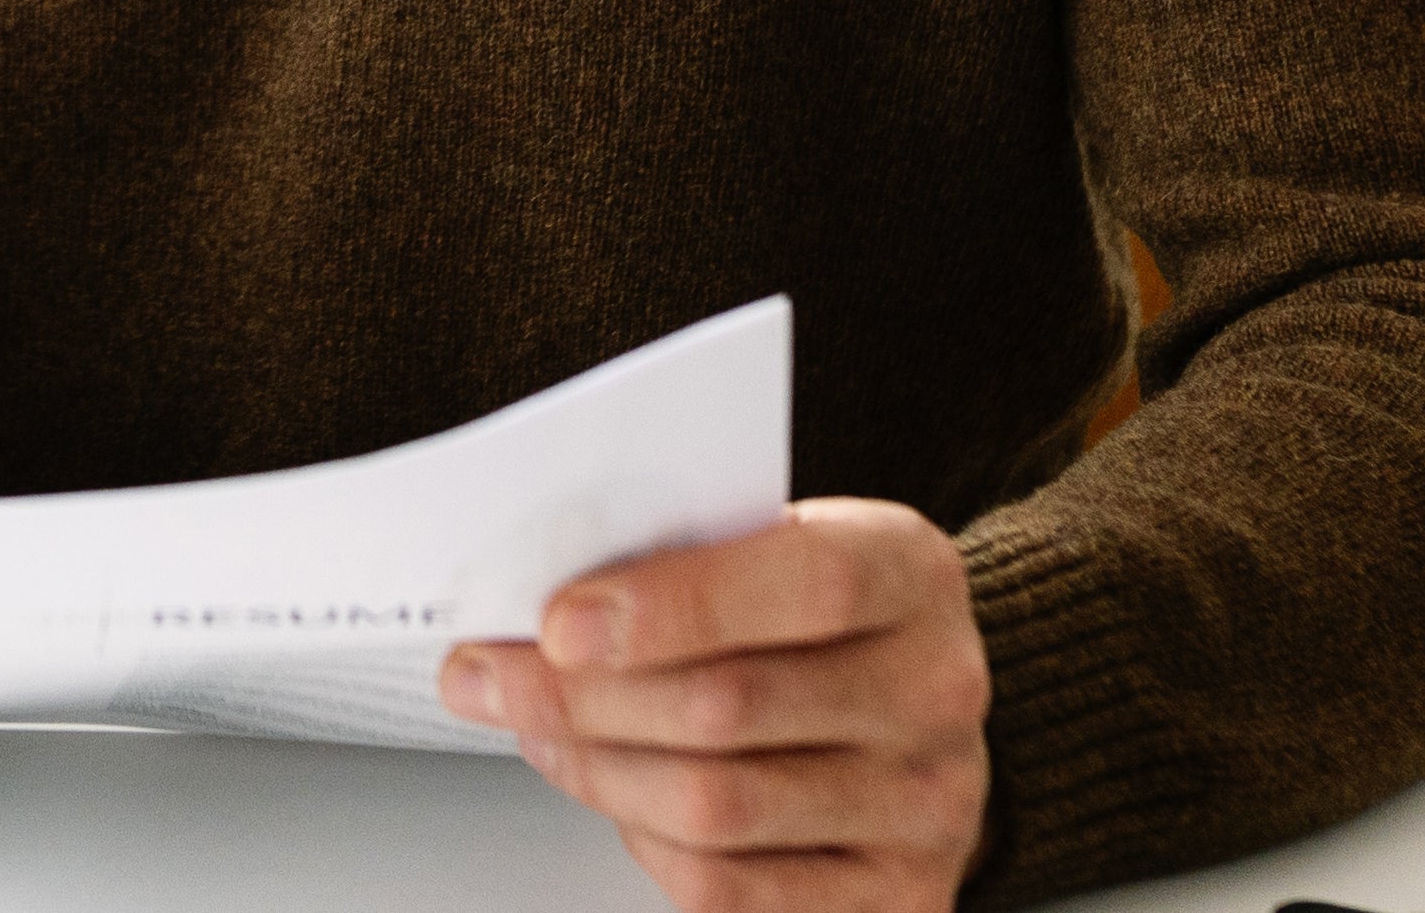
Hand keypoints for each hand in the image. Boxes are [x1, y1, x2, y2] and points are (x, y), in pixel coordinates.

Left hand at [437, 500, 988, 911]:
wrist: (916, 705)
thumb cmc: (819, 618)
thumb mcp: (777, 547)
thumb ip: (681, 561)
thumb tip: (533, 607)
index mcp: (911, 574)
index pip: (808, 582)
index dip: (674, 606)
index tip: (558, 623)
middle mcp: (935, 690)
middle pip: (732, 705)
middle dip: (582, 696)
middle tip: (489, 678)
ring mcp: (927, 804)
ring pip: (716, 805)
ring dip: (594, 769)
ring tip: (535, 730)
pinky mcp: (895, 894)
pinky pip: (731, 888)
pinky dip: (645, 845)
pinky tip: (612, 797)